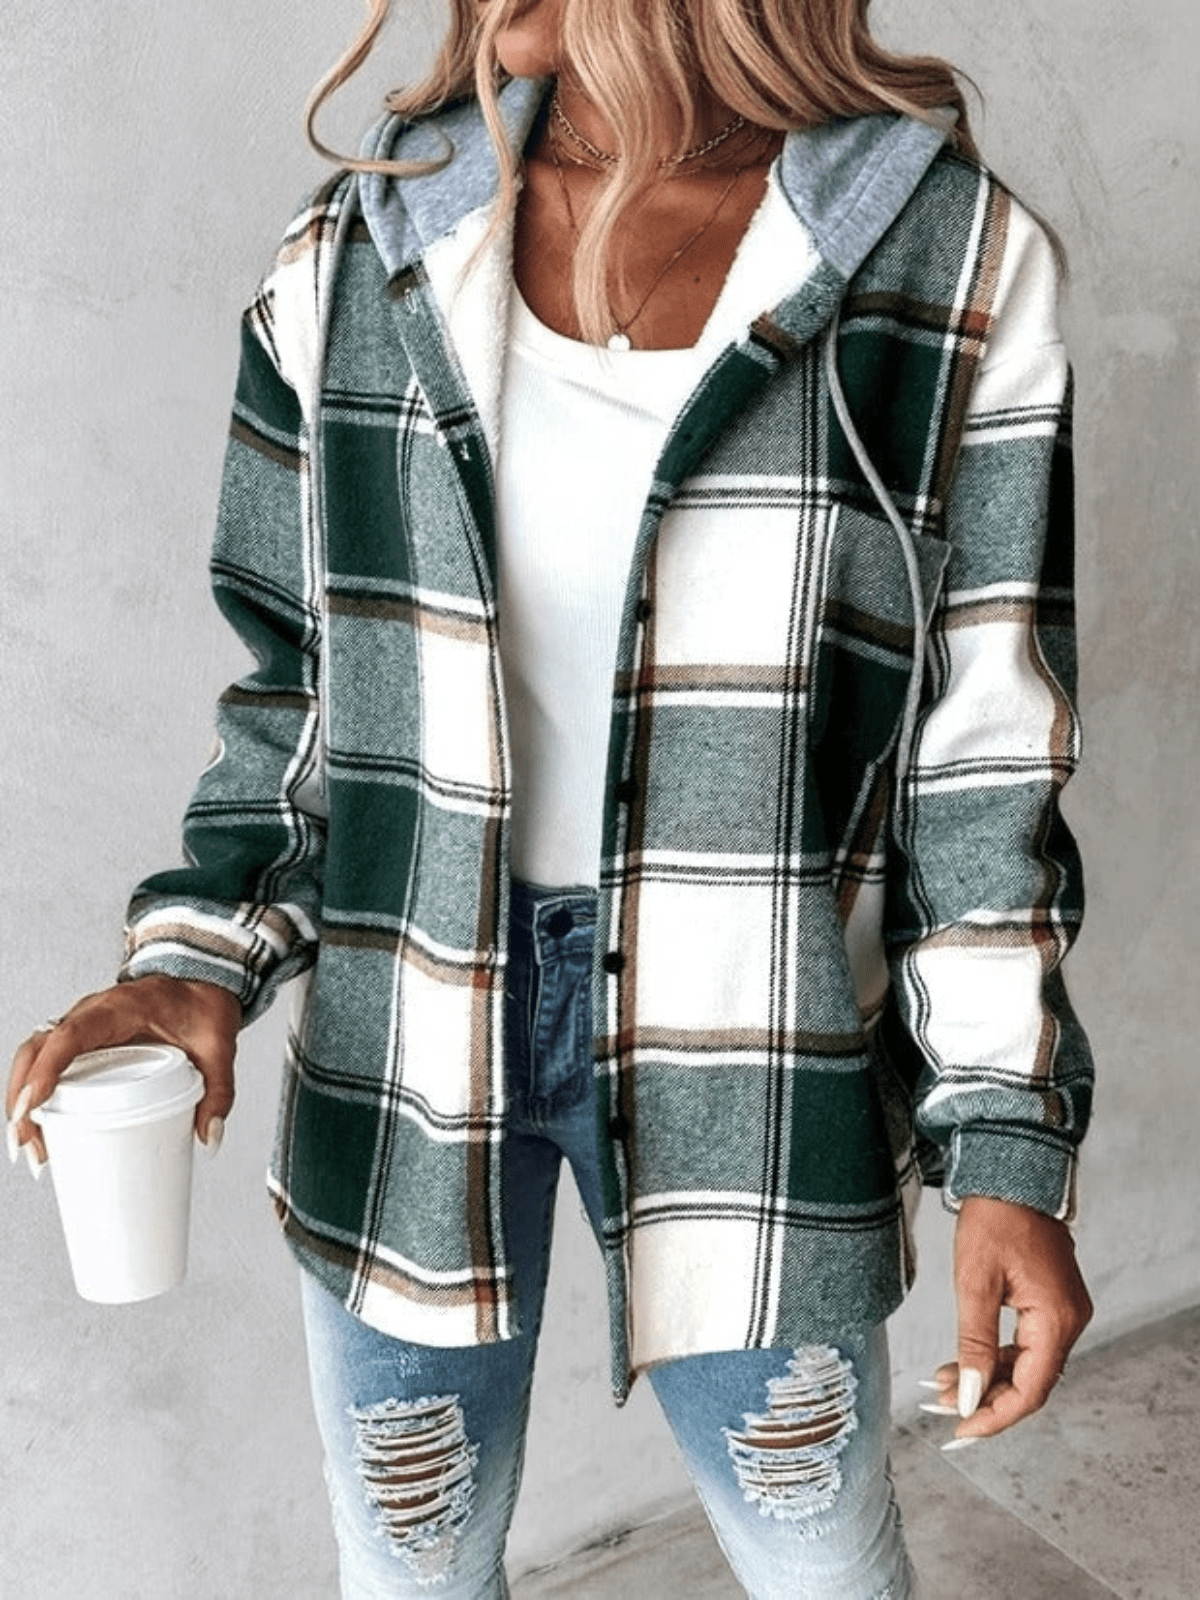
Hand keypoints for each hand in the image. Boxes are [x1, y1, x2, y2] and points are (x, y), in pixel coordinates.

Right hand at [6, 976, 242, 1169]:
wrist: (202, 983)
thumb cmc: (203, 1006)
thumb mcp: (219, 1046)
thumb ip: (219, 1090)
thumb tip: (209, 1137)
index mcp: (118, 1008)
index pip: (70, 1036)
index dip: (46, 1070)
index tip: (32, 1106)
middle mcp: (91, 1014)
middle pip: (37, 1050)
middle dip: (22, 1098)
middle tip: (30, 1146)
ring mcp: (82, 1026)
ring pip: (34, 1057)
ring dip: (22, 1101)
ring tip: (33, 1149)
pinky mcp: (83, 1041)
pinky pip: (46, 1062)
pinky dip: (34, 1094)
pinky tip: (40, 1131)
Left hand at [933, 1195, 1092, 1443]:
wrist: (1010, 1173)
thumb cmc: (994, 1219)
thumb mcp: (975, 1282)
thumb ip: (973, 1343)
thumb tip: (968, 1396)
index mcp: (1056, 1319)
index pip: (1031, 1389)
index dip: (996, 1415)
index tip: (961, 1429)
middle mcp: (1068, 1320)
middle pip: (1030, 1381)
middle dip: (985, 1397)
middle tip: (941, 1406)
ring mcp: (1061, 1311)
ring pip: (1024, 1363)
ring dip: (984, 1376)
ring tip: (941, 1384)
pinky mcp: (1049, 1301)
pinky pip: (1024, 1342)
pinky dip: (992, 1355)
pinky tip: (960, 1361)